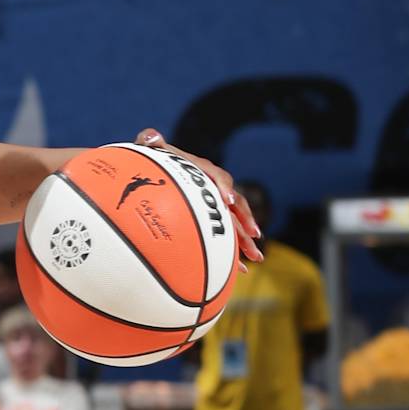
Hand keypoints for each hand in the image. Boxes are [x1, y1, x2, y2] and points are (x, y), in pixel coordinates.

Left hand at [135, 127, 261, 265]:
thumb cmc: (151, 161)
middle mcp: (213, 189)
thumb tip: (151, 137)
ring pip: (234, 225)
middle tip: (254, 236)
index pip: (218, 178)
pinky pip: (223, 239)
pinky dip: (232, 255)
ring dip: (246, 241)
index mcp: (203, 171)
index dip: (224, 188)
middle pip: (234, 206)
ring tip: (258, 258)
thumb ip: (151, 142)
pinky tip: (241, 272)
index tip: (228, 200)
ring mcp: (213, 207)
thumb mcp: (150, 149)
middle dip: (246, 221)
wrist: (151, 174)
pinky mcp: (208, 222)